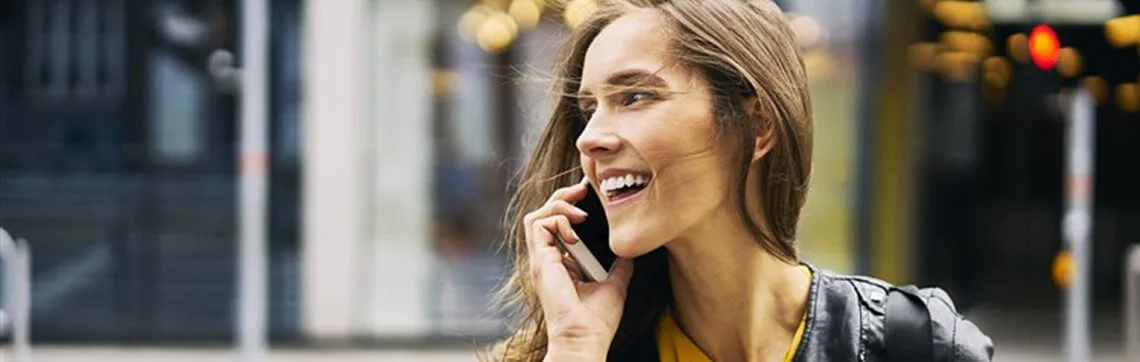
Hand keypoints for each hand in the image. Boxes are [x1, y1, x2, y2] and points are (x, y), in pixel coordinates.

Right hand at [523, 178, 634, 359]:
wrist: (586, 337)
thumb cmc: (597, 320)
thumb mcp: (616, 282)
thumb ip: (620, 263)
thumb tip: (631, 246)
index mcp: (562, 264)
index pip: (558, 226)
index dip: (571, 207)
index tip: (591, 197)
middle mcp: (548, 260)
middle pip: (544, 215)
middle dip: (563, 197)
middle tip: (584, 189)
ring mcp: (541, 260)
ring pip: (536, 216)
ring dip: (558, 205)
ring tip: (580, 211)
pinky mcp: (540, 261)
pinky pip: (538, 225)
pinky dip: (557, 220)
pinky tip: (576, 230)